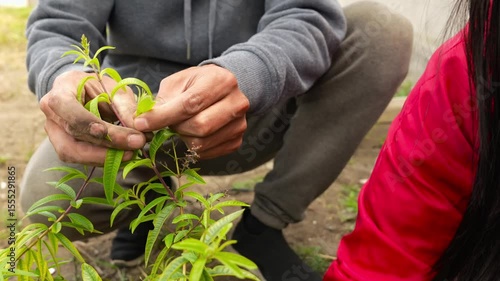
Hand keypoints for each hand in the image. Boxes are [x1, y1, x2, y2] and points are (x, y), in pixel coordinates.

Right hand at [40, 70, 145, 165]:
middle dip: (106, 144)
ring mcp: (55, 133)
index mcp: (60, 92)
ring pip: (74, 153)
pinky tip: (123, 156)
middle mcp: (52, 115)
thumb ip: (125, 106)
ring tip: (131, 153)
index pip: (70, 111)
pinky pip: (81, 158)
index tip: (106, 131)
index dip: (87, 124)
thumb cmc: (98, 87)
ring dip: (104, 157)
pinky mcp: (64, 147)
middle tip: (135, 143)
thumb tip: (139, 127)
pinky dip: (103, 159)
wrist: (84, 93)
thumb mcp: (114, 88)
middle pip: (74, 135)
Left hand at [134, 65, 249, 158]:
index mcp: (221, 81)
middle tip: (169, 122)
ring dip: (184, 138)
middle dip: (176, 128)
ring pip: (202, 143)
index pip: (190, 104)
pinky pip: (207, 153)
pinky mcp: (237, 141)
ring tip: (182, 126)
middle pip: (200, 127)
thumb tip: (142, 122)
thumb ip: (163, 100)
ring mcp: (240, 124)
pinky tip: (192, 134)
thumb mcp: (178, 82)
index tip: (141, 123)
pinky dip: (192, 147)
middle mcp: (237, 103)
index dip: (163, 116)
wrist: (223, 89)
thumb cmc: (197, 84)